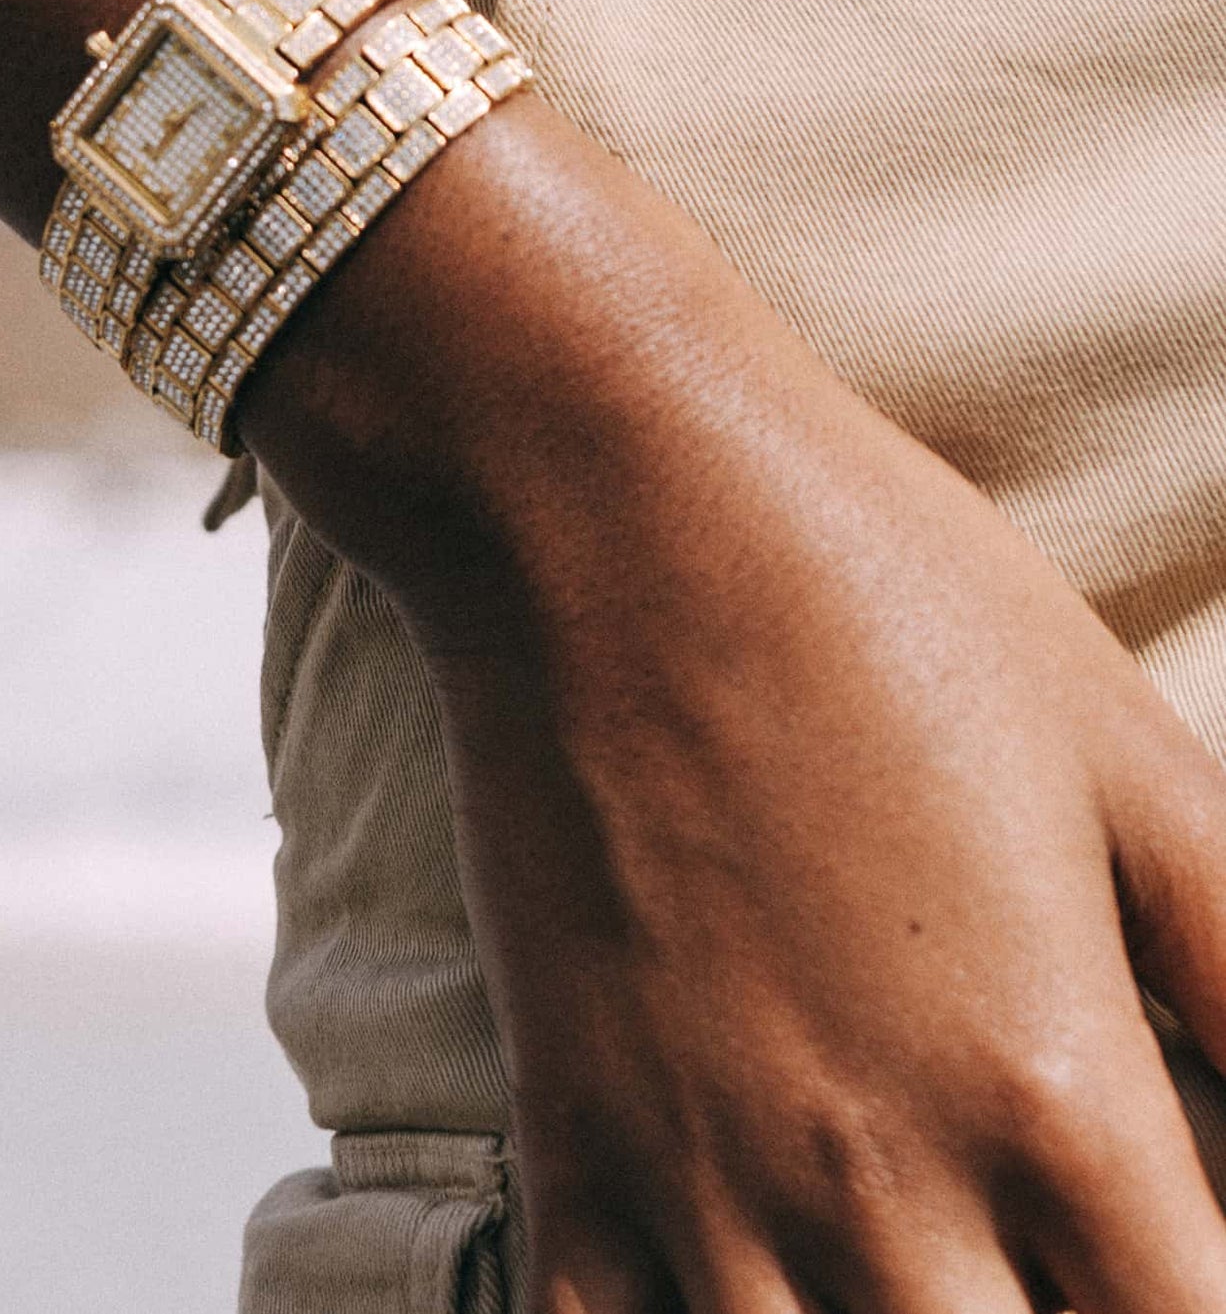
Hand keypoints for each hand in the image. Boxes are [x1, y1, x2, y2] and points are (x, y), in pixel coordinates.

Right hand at [243, 94, 1225, 1310]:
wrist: (606, 496)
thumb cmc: (877, 585)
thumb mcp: (1127, 752)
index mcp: (1051, 1086)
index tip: (1181, 1258)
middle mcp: (878, 1176)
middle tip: (1060, 1256)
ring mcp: (701, 1171)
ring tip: (915, 1274)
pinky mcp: (565, 1132)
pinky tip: (742, 1297)